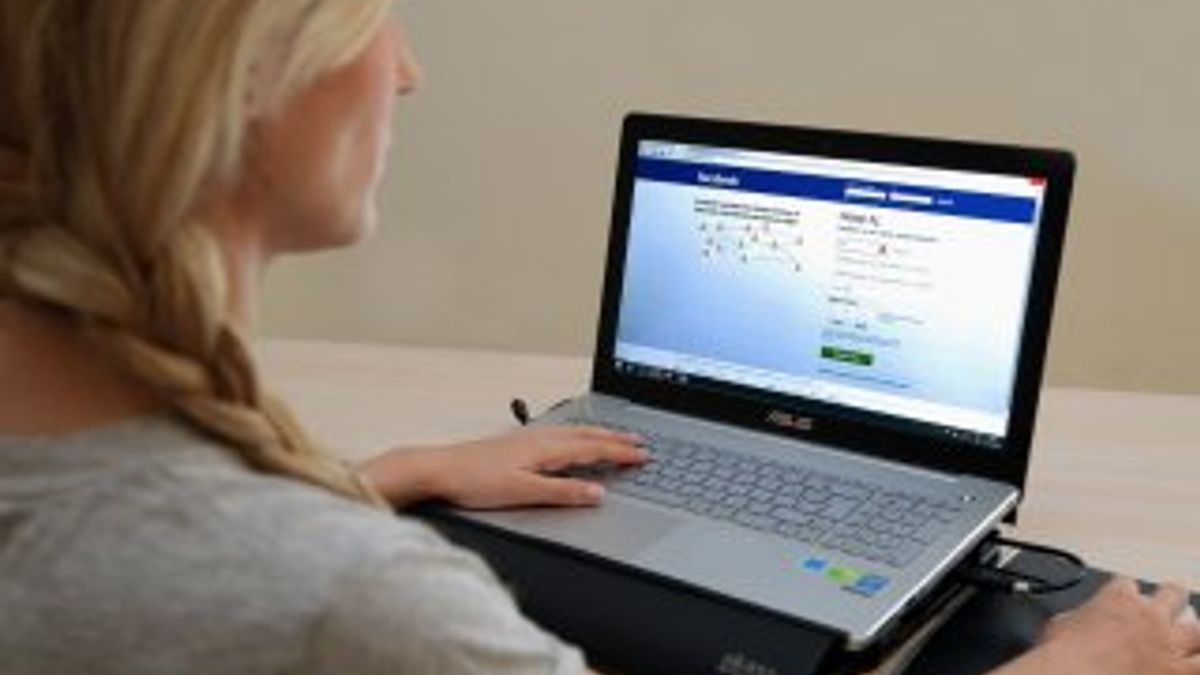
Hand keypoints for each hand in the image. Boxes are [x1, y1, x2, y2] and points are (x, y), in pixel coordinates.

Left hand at [360, 425, 647, 509]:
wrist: (437, 469)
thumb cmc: (474, 480)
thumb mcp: (523, 492)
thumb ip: (562, 492)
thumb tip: (595, 494)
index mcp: (546, 447)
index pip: (593, 449)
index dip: (621, 453)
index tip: (644, 455)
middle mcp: (540, 437)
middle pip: (588, 436)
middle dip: (617, 439)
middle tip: (641, 442)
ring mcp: (529, 437)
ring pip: (575, 432)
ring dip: (600, 434)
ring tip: (617, 437)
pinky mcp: (518, 443)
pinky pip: (561, 433)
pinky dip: (580, 435)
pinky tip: (575, 439)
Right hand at [993, 578, 1199, 674]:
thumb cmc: (1063, 654)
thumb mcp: (1061, 624)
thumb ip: (1079, 617)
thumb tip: (1079, 623)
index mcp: (1118, 599)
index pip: (1126, 584)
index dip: (1123, 592)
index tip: (1121, 599)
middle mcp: (1150, 616)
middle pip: (1174, 593)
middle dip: (1172, 597)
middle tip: (1170, 603)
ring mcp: (1168, 644)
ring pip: (1197, 632)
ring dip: (1193, 634)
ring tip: (1190, 638)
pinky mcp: (1178, 672)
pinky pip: (1199, 667)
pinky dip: (1194, 665)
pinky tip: (1188, 666)